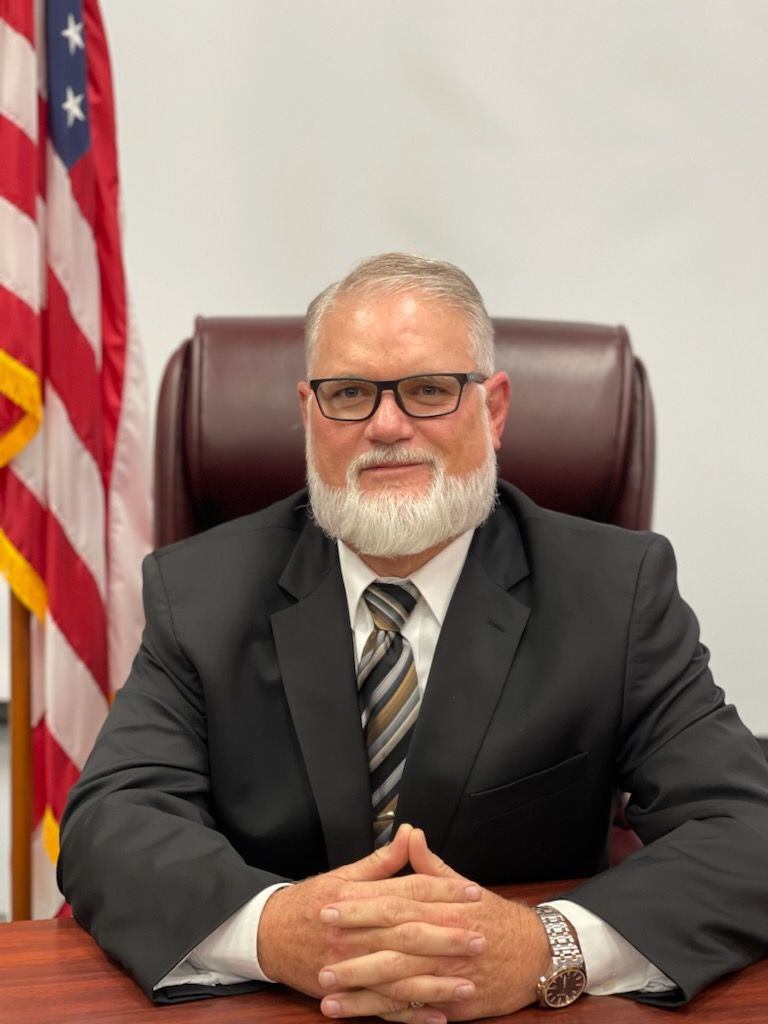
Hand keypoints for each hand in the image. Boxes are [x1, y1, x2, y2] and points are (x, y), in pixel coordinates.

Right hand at [257, 823, 485, 1010]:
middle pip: (407, 934)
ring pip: (398, 976)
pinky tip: (439, 1017)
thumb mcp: (342, 874)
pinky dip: (411, 1014)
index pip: (406, 891)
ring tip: (469, 984)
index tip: (473, 892)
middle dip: (446, 937)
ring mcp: (350, 966)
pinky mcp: (346, 992)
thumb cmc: (310, 902)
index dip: (441, 890)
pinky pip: (383, 1007)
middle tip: (480, 938)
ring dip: (435, 983)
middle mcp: (355, 932)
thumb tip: (410, 834)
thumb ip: (381, 860)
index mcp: (357, 897)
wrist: (268, 936)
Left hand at [318, 828, 550, 1021]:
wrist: (537, 953)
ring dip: (361, 992)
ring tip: (327, 996)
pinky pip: (416, 1010)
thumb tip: (409, 833)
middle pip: (392, 947)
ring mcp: (448, 975)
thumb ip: (430, 865)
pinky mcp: (454, 1003)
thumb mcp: (464, 885)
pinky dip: (388, 1016)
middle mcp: (443, 941)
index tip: (329, 908)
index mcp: (442, 908)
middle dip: (353, 954)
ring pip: (399, 985)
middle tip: (319, 957)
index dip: (360, 907)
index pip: (394, 905)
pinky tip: (361, 1016)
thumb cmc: (495, 918)